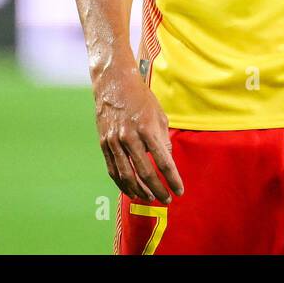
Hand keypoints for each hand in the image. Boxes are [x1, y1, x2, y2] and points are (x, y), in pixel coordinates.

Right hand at [92, 62, 184, 203]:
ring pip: (127, 176)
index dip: (172, 180)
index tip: (179, 191)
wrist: (114, 83)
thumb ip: (163, 140)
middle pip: (145, 173)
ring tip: (150, 198)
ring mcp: (114, 141)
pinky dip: (122, 184)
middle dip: (158, 190)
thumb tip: (166, 162)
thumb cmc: (141, 98)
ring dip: (139, 191)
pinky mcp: (104, 144)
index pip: (164, 162)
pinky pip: (113, 170)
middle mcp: (130, 137)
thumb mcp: (159, 116)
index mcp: (148, 129)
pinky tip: (132, 191)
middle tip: (166, 199)